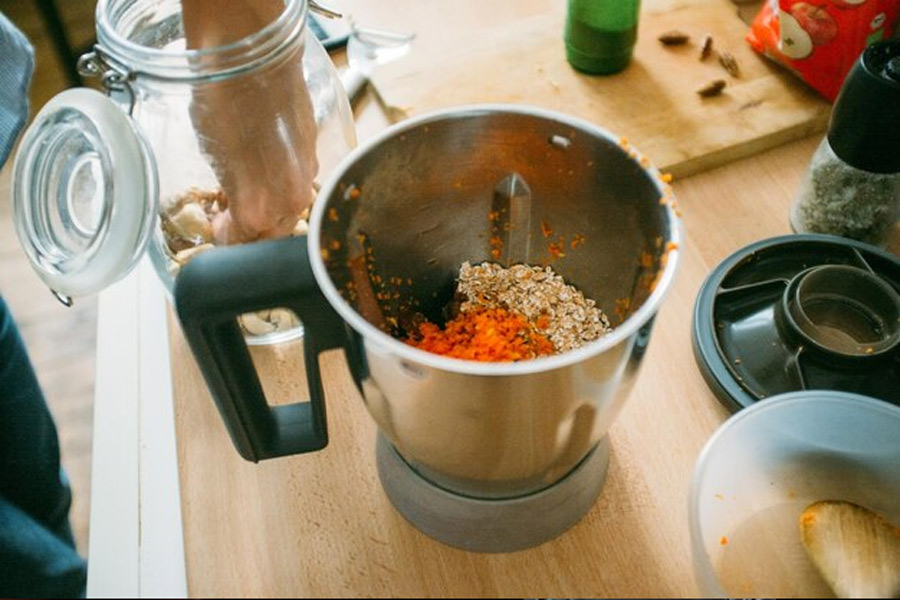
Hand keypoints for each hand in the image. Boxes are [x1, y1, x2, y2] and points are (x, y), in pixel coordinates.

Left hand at [182, 0, 318, 243]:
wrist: (252, 58)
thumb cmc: (221, 102)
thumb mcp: (211, 159)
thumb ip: (228, 194)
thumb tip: (231, 207)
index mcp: (258, 210)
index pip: (244, 244)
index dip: (228, 238)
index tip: (219, 227)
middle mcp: (289, 201)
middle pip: (273, 234)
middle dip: (253, 228)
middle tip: (233, 213)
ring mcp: (307, 176)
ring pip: (291, 209)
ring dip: (272, 205)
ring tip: (251, 185)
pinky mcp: (317, 152)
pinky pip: (301, 180)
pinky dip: (286, 179)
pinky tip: (269, 161)